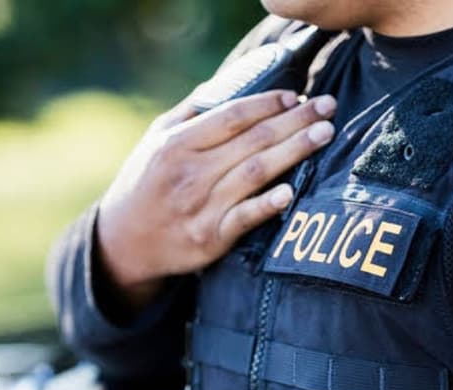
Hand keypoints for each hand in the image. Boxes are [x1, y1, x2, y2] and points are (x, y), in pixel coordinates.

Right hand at [97, 90, 336, 306]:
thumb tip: (225, 85)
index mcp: (176, 145)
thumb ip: (189, 114)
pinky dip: (268, 204)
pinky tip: (292, 191)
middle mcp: (189, 173)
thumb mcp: (154, 141)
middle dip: (295, 120)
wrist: (124, 242)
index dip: (268, 103)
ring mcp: (200, 207)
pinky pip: (244, 219)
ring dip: (294, 151)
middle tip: (328, 107)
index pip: (232, 116)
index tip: (296, 96)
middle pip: (252, 140)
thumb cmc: (144, 184)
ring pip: (255, 173)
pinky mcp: (209, 238)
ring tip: (324, 134)